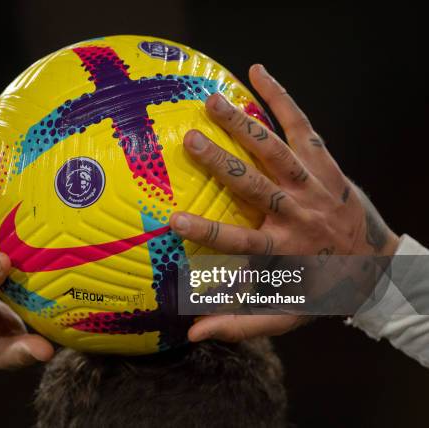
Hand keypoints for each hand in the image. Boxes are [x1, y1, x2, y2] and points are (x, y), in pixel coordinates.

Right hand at [170, 64, 399, 341]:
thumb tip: (191, 334)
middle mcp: (297, 214)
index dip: (205, 230)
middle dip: (221, 162)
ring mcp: (313, 185)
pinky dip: (281, 99)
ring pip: (276, 150)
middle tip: (190, 140)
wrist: (378, 266)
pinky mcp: (325, 163)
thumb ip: (240, 324)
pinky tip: (258, 74)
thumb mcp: (286, 315)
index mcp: (283, 250)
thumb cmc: (324, 290)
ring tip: (215, 101)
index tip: (172, 218)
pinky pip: (302, 125)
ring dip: (244, 125)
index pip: (238, 241)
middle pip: (255, 186)